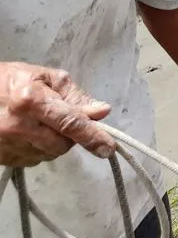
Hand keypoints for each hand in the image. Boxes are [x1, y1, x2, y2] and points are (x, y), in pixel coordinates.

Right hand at [0, 62, 114, 167]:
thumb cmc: (10, 80)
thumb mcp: (45, 77)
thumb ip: (75, 96)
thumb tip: (101, 111)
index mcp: (30, 101)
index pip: (69, 123)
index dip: (91, 136)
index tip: (107, 148)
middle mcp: (18, 126)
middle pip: (62, 144)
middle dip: (71, 136)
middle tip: (64, 119)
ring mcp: (7, 145)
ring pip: (49, 154)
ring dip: (55, 142)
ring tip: (41, 123)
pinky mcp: (2, 158)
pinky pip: (33, 159)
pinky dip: (39, 148)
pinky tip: (28, 133)